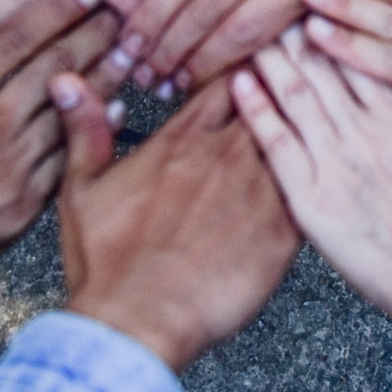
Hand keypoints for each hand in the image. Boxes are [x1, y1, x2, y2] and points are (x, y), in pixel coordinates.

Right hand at [0, 0, 126, 316]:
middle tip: (123, 13)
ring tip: (131, 52)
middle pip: (57, 68)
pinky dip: (93, 132)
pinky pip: (69, 159)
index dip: (58, 9)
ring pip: (72, 111)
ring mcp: (13, 167)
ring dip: (105, 78)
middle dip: (95, 35)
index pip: (20, 38)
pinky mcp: (23, 206)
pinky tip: (112, 112)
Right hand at [52, 79, 299, 369]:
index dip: (241, 67)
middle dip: (280, 89)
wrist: (138, 323)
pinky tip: (325, 175)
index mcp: (180, 140)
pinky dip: (318, 176)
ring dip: (303, 129)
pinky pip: (313, 188)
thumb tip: (67, 79)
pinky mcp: (283, 233)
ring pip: (297, 138)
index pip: (226, 77)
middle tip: (295, 84)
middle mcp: (225, 156)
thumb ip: (84, 128)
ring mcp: (259, 192)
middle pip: (271, 99)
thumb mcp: (82, 187)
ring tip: (317, 123)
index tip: (250, 69)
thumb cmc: (108, 263)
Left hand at [231, 31, 391, 321]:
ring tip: (250, 27)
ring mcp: (335, 161)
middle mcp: (366, 130)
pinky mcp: (311, 196)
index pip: (360, 52)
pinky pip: (276, 143)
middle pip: (323, 65)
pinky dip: (255, 110)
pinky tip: (238, 81)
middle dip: (296, 28)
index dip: (335, 20)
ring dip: (271, 58)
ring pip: (295, 94)